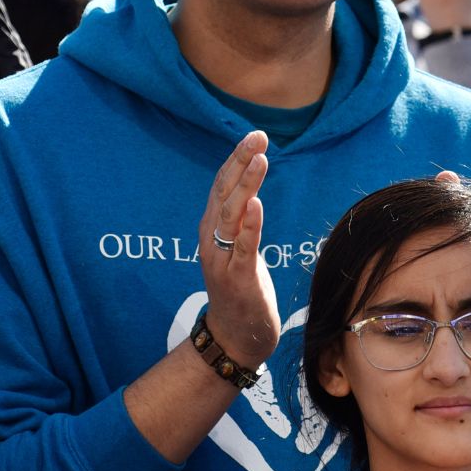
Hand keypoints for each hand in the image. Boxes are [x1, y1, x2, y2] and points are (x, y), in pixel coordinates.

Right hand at [199, 132, 279, 368]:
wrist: (235, 336)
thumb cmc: (240, 289)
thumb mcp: (238, 247)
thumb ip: (239, 221)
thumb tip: (250, 191)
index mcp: (212, 229)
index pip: (222, 185)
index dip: (236, 159)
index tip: (254, 135)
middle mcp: (211, 240)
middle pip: (224, 192)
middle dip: (240, 163)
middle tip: (257, 137)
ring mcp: (222, 259)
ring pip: (231, 215)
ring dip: (246, 186)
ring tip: (259, 161)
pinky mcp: (237, 278)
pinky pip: (243, 247)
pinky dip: (249, 225)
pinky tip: (257, 205)